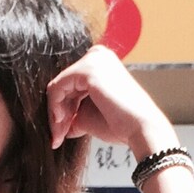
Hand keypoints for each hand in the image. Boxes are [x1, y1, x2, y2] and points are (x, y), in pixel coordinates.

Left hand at [46, 44, 174, 157]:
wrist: (139, 129)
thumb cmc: (118, 124)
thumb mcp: (87, 114)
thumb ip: (70, 111)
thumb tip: (55, 120)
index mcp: (99, 63)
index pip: (69, 85)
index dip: (61, 111)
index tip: (60, 133)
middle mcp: (96, 55)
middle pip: (62, 86)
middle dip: (57, 114)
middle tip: (57, 138)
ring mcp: (92, 59)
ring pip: (57, 88)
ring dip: (55, 115)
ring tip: (59, 136)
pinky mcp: (86, 69)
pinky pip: (57, 88)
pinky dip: (55, 108)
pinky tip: (61, 124)